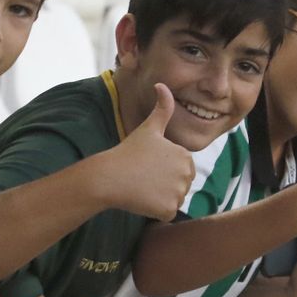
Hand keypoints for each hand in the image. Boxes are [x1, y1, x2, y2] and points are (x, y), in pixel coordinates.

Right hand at [98, 84, 194, 220]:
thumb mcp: (148, 128)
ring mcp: (178, 192)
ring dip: (159, 198)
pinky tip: (142, 200)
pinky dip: (155, 211)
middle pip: (179, 186)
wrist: (109, 177)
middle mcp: (186, 173)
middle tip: (143, 177)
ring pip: (172, 199)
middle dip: (163, 185)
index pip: (179, 169)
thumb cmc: (127, 152)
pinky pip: (166, 213)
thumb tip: (162, 83)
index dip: (162, 169)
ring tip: (142, 187)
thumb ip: (162, 108)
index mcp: (184, 155)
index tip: (147, 164)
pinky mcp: (169, 209)